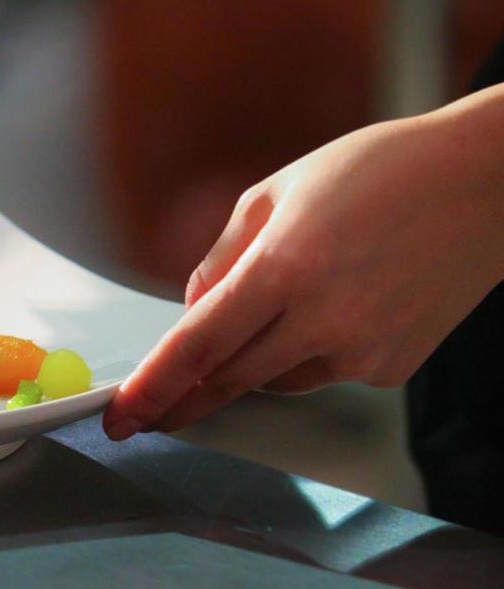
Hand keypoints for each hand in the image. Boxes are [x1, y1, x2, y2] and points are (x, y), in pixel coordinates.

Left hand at [103, 97, 503, 440]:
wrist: (483, 185)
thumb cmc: (379, 172)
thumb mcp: (276, 193)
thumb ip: (222, 258)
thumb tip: (190, 313)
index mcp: (286, 268)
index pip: (199, 346)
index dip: (153, 388)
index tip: (120, 416)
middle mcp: (326, 320)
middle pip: (230, 380)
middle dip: (183, 400)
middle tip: (146, 414)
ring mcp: (364, 351)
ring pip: (276, 377)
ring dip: (255, 357)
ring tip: (291, 295)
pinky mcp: (393, 368)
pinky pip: (324, 371)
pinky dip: (310, 348)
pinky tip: (342, 298)